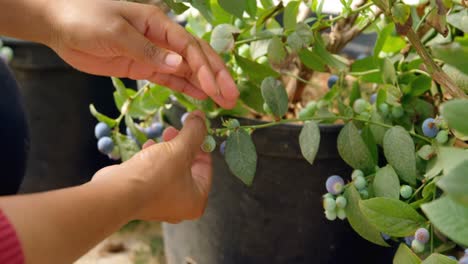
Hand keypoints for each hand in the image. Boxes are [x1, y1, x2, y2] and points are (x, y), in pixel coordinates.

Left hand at [46, 0, 237, 107]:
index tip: (215, 88)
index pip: (189, 47)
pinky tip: (201, 96)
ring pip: (187, 70)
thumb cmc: (85, 20)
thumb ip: (148, 51)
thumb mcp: (116, 33)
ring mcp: (154, 54)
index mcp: (158, 24)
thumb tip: (179, 65)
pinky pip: (170, 79)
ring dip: (206, 85)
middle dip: (216, 77)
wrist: (59, 25)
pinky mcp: (143, 67)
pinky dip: (187, 87)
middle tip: (231, 97)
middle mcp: (161, 38)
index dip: (205, 68)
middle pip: (196, 58)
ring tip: (224, 101)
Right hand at [92, 111, 211, 221]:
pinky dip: (154, 158)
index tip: (195, 127)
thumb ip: (194, 132)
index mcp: (196, 200)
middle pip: (188, 167)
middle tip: (175, 128)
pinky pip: (155, 174)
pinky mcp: (143, 197)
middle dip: (182, 144)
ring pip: (171, 168)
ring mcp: (161, 203)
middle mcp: (181, 205)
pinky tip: (148, 146)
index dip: (201, 144)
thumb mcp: (180, 148)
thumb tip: (201, 117)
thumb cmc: (155, 175)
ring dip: (167, 149)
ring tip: (162, 134)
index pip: (206, 167)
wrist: (116, 194)